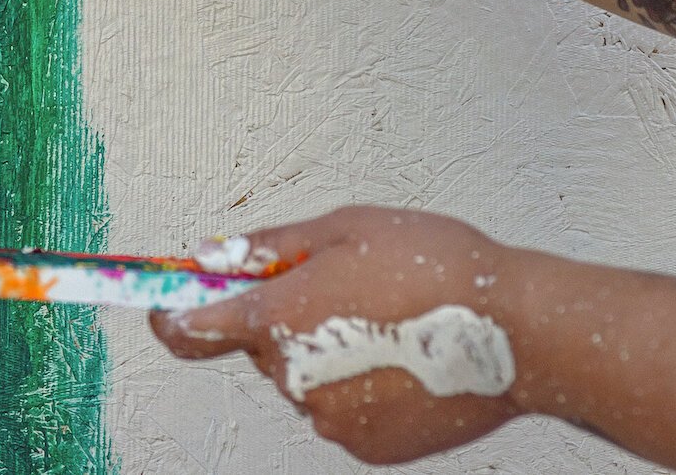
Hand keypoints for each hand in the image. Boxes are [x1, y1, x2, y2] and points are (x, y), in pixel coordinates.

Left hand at [150, 206, 522, 465]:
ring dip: (324, 352)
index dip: (167, 313)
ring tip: (387, 321)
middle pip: (260, 347)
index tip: (159, 304)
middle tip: (342, 289)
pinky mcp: (366, 446)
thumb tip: (212, 255)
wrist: (516, 332)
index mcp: (277, 319)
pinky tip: (400, 357)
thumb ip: (268, 246)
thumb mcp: (345, 228)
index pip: (189, 329)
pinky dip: (357, 386)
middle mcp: (291, 378)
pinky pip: (340, 409)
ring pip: (302, 379)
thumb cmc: (436, 266)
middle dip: (284, 319)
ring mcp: (328, 419)